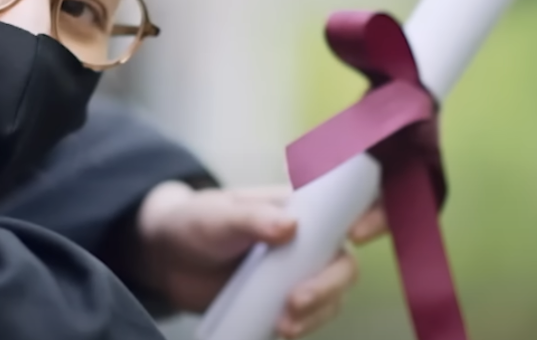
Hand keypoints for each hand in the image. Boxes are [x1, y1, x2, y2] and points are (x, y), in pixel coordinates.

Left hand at [135, 182, 386, 337]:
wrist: (167, 257)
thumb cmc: (196, 222)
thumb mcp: (219, 216)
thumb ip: (252, 219)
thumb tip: (290, 226)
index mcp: (299, 209)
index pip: (347, 208)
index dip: (369, 217)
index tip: (357, 235)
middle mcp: (307, 242)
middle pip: (343, 264)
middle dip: (328, 286)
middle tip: (296, 303)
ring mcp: (297, 274)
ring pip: (331, 296)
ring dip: (316, 313)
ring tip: (284, 325)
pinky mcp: (283, 303)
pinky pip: (308, 318)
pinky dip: (303, 327)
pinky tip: (282, 332)